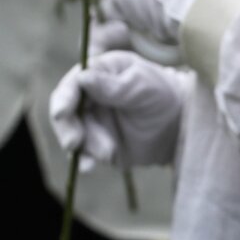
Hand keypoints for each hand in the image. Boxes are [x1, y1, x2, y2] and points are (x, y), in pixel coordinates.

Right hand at [48, 51, 186, 168]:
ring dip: (86, 145)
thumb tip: (82, 77)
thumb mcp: (143, 86)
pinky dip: (83, 160)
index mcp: (99, 73)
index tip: (62, 112)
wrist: (177, 125)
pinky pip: (83, 153)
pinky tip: (88, 167)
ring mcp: (90, 120)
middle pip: (65, 112)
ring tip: (109, 150)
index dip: (64, 98)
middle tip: (74, 142)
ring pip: (74, 134)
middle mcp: (88, 96)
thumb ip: (114, 85)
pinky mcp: (95, 143)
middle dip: (68, 128)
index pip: (73, 84)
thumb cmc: (161, 96)